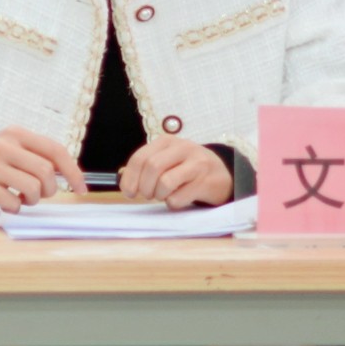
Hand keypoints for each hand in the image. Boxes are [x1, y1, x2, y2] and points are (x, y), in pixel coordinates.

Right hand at [0, 126, 85, 208]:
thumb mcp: (10, 147)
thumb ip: (36, 155)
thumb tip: (70, 174)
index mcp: (15, 134)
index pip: (55, 150)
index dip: (73, 171)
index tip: (81, 188)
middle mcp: (3, 145)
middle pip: (46, 171)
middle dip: (49, 189)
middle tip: (40, 194)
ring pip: (32, 188)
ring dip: (32, 200)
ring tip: (22, 198)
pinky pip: (13, 202)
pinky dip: (15, 208)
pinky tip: (7, 202)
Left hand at [116, 133, 233, 209]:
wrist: (223, 173)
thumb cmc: (187, 168)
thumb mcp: (168, 159)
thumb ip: (146, 166)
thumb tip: (121, 179)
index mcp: (167, 141)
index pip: (140, 157)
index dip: (130, 177)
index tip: (128, 192)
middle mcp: (182, 148)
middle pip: (152, 168)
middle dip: (144, 187)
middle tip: (148, 195)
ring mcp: (196, 164)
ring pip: (165, 182)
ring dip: (159, 195)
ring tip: (163, 196)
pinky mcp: (205, 182)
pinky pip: (179, 198)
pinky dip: (173, 203)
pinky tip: (179, 198)